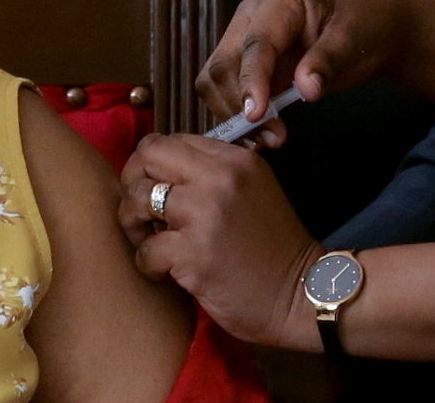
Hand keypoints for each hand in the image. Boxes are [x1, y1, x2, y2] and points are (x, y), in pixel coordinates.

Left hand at [119, 133, 324, 350]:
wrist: (301, 294)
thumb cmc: (273, 248)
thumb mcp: (253, 191)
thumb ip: (213, 174)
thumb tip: (159, 173)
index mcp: (233, 160)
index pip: (169, 140)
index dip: (151, 165)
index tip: (153, 188)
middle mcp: (219, 178)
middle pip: (148, 155)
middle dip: (132, 181)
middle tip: (140, 210)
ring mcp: (206, 215)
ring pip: (137, 198)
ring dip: (132, 223)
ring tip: (148, 241)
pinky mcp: (195, 254)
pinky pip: (146, 250)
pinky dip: (147, 263)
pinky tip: (162, 271)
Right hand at [197, 0, 406, 148]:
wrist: (371, 21)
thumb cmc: (364, 24)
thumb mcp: (354, 40)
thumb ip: (327, 61)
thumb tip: (305, 90)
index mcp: (278, 0)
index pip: (254, 44)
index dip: (251, 81)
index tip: (255, 116)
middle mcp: (250, 16)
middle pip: (223, 63)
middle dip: (239, 105)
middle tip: (272, 138)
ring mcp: (244, 38)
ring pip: (216, 79)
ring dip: (233, 113)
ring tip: (267, 139)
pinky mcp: (246, 62)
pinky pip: (226, 89)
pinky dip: (235, 114)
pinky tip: (259, 134)